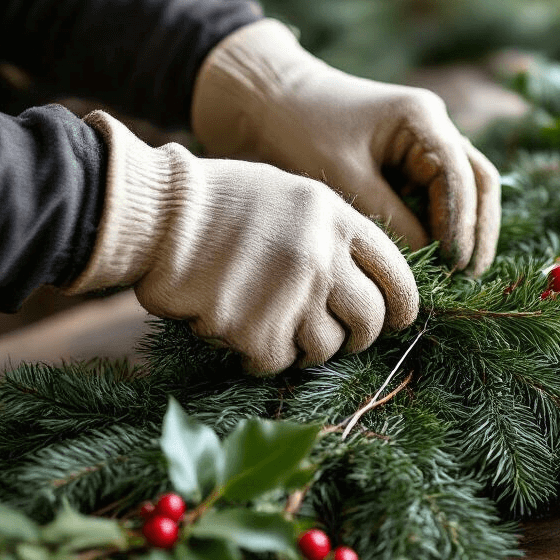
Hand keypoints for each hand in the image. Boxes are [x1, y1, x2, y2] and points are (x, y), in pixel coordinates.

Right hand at [66, 111, 418, 374]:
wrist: (156, 213)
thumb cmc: (220, 202)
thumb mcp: (292, 197)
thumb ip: (333, 235)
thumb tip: (365, 283)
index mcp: (337, 221)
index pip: (397, 276)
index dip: (403, 306)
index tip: (397, 319)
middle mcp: (323, 257)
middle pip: (371, 320)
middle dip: (359, 336)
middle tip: (337, 336)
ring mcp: (293, 295)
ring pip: (327, 348)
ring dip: (305, 346)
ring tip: (274, 324)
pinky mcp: (256, 329)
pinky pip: (278, 362)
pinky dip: (261, 355)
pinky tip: (239, 331)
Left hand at [190, 19, 500, 275]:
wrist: (264, 100)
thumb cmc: (297, 130)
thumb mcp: (344, 177)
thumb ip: (391, 219)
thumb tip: (430, 260)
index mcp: (421, 118)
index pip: (460, 176)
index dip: (461, 224)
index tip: (453, 264)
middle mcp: (435, 126)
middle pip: (480, 181)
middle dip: (478, 230)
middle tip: (470, 276)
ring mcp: (428, 142)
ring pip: (470, 189)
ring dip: (469, 229)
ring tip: (463, 274)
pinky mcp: (413, 160)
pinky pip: (444, 195)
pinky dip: (446, 224)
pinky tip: (441, 256)